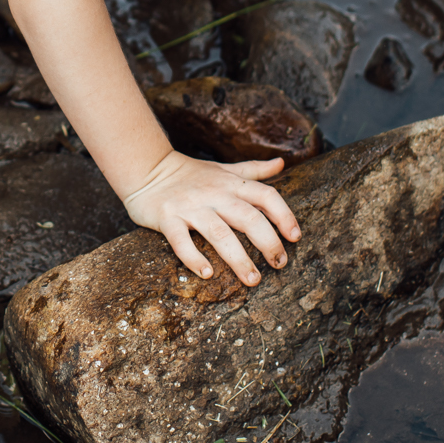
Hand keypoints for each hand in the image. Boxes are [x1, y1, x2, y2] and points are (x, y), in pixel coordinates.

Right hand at [122, 151, 301, 284]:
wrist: (148, 169)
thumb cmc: (191, 174)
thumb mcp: (225, 169)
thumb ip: (254, 170)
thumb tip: (282, 163)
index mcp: (231, 183)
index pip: (265, 196)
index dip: (284, 215)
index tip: (295, 237)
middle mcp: (214, 194)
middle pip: (248, 217)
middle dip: (267, 242)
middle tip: (279, 264)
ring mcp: (190, 207)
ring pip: (219, 233)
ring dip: (239, 258)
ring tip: (253, 279)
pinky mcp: (167, 218)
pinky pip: (181, 240)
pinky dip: (194, 257)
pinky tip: (207, 273)